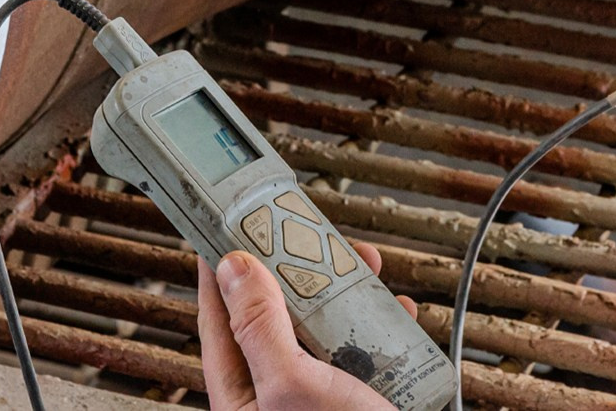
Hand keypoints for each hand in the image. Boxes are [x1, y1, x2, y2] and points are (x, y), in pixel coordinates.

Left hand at [198, 241, 418, 410]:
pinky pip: (363, 352)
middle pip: (276, 314)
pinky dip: (381, 326)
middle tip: (309, 235)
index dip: (222, 266)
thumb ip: (259, 326)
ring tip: (363, 268)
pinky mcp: (358, 401)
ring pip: (323, 328)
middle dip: (297, 271)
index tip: (226, 222)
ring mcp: (318, 398)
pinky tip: (397, 314)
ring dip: (345, 293)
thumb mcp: (293, 385)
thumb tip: (232, 268)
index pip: (219, 316)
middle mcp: (276, 394)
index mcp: (242, 395)